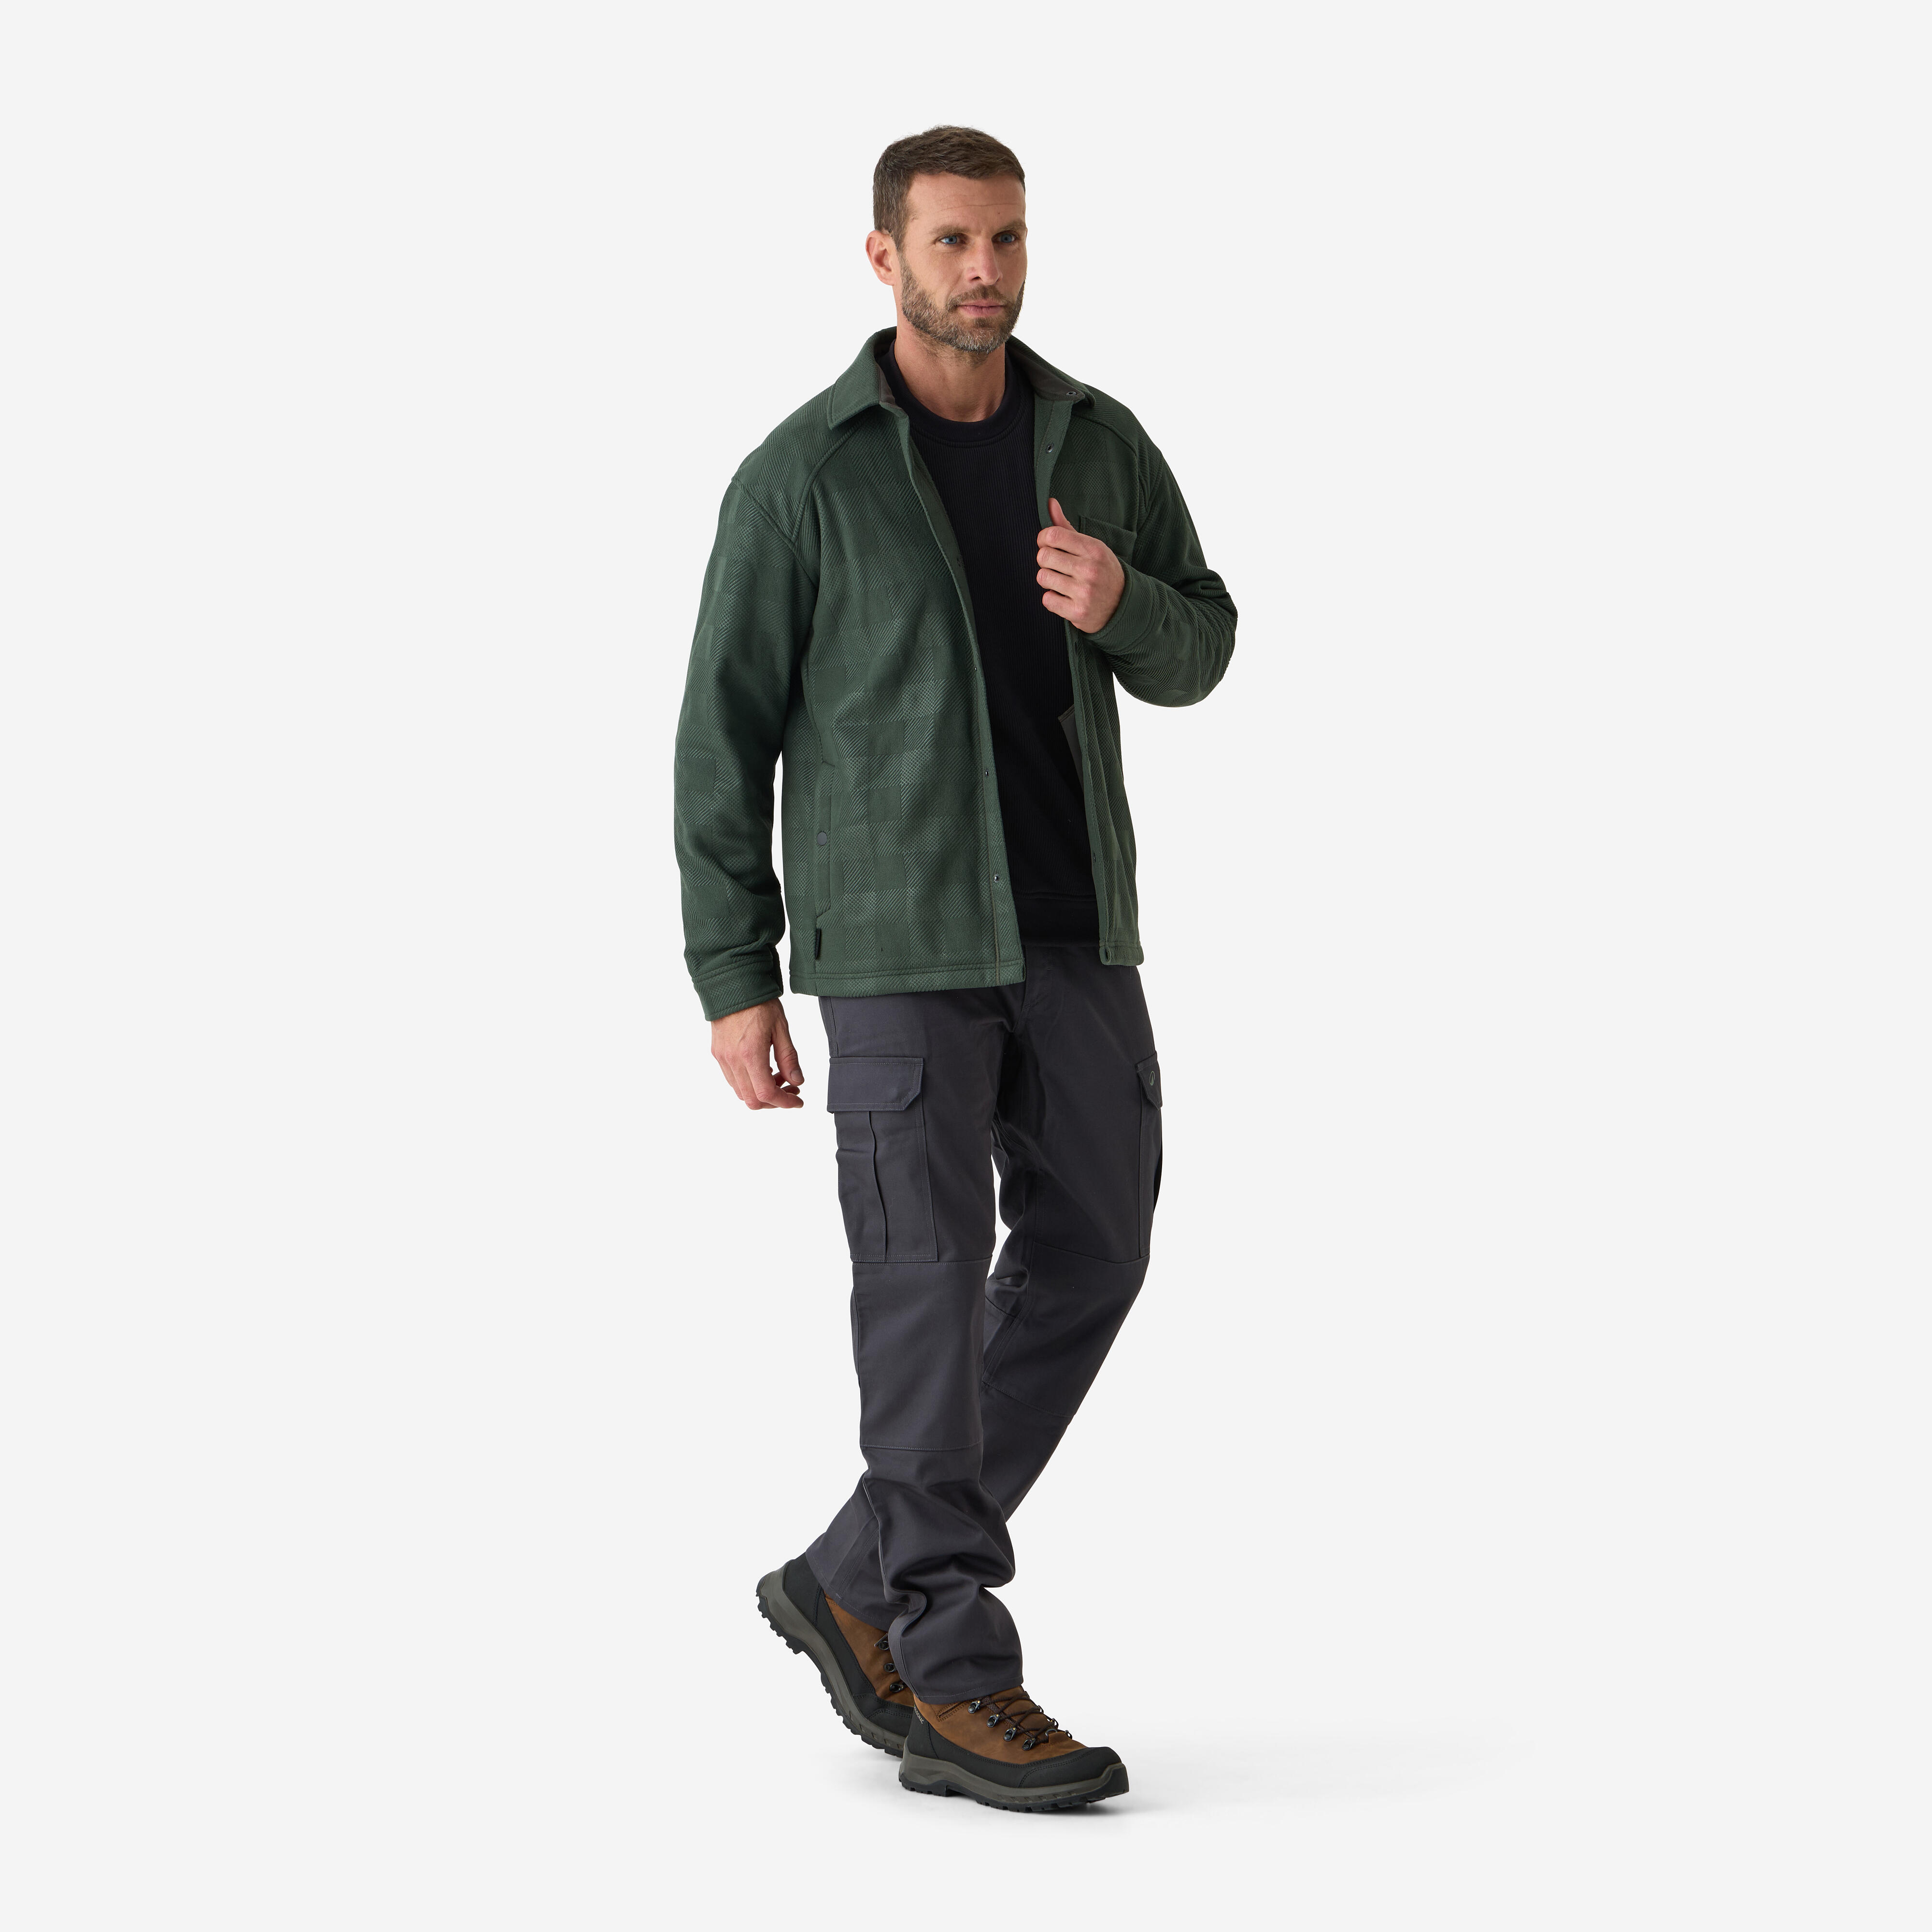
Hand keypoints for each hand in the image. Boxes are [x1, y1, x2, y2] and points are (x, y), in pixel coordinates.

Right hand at [709, 998, 804, 1109]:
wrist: (732, 984)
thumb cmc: (758, 1002)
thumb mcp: (781, 1028)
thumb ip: (789, 1058)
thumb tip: (797, 1081)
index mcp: (750, 1054)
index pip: (766, 1093)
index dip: (784, 1102)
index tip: (798, 1100)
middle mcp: (732, 1060)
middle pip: (752, 1100)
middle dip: (774, 1101)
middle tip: (791, 1089)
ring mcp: (722, 1058)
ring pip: (741, 1092)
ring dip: (761, 1093)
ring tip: (779, 1077)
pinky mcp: (718, 1054)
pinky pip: (732, 1079)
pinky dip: (749, 1083)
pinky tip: (763, 1070)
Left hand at [1036, 497, 1125, 633]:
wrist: (1124, 605)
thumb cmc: (1102, 571)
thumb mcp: (1091, 547)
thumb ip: (1067, 527)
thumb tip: (1050, 502)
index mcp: (1094, 549)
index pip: (1053, 535)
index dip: (1043, 539)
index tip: (1047, 545)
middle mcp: (1090, 569)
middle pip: (1043, 556)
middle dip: (1045, 561)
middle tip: (1055, 566)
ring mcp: (1084, 592)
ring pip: (1042, 578)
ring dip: (1047, 580)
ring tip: (1060, 582)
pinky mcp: (1078, 612)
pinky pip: (1047, 600)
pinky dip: (1052, 599)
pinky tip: (1065, 598)